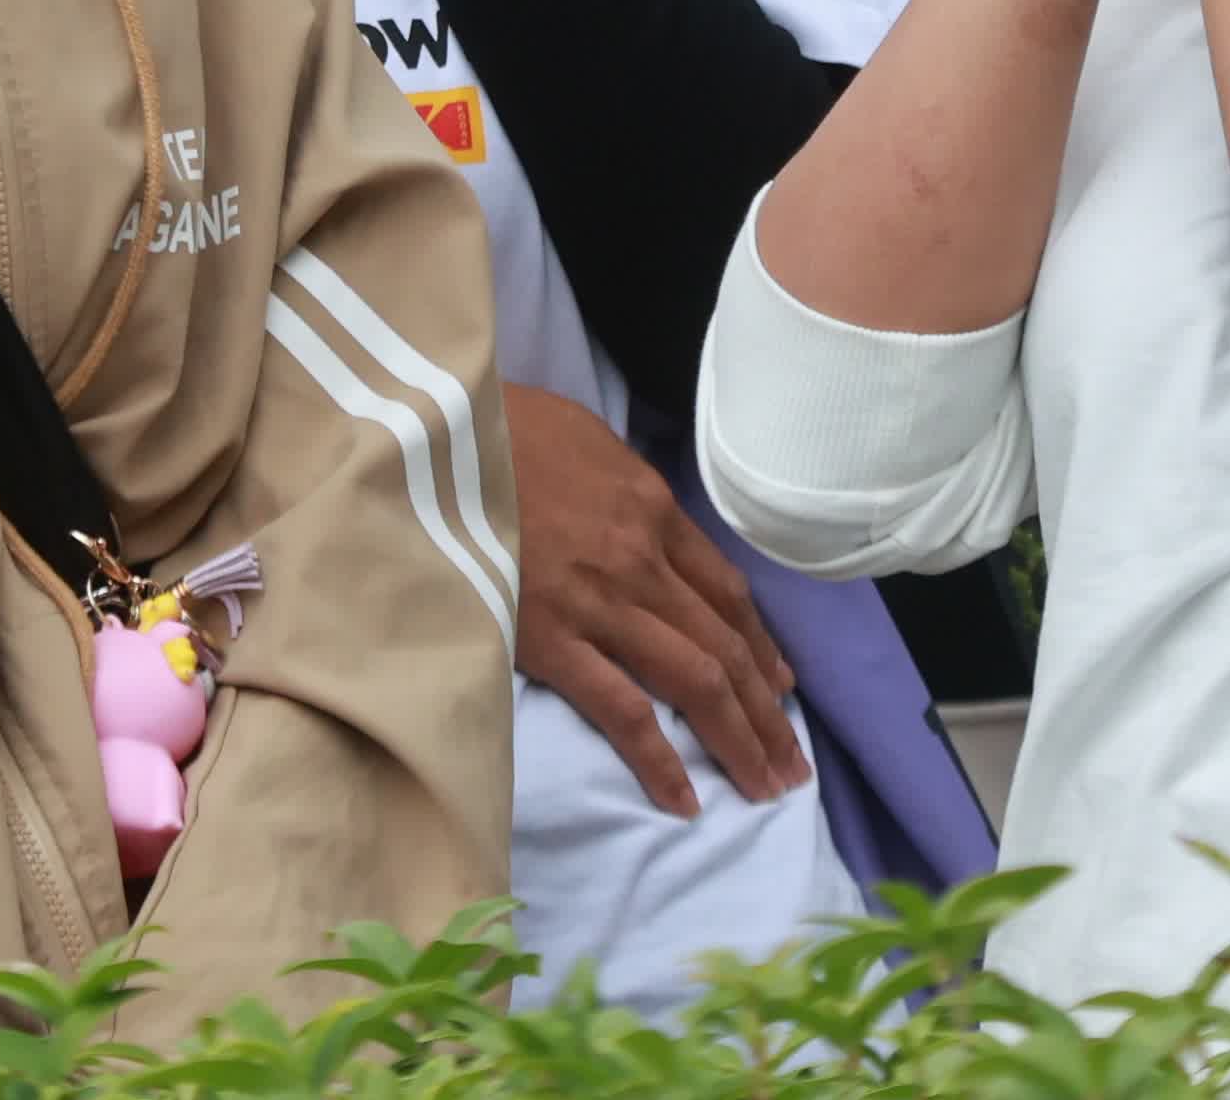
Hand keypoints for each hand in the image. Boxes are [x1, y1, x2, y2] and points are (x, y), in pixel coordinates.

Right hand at [502, 386, 806, 817]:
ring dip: (739, 738)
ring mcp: (603, 605)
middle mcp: (644, 561)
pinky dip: (659, 759)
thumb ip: (625, 490)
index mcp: (654, 508)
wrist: (436, 441)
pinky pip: (622, 711)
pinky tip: (685, 799)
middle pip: (725, 645)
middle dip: (767, 711)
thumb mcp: (586, 439)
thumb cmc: (501, 430)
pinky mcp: (553, 643)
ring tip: (767, 786)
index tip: (782, 687)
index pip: (726, 591)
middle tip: (794, 765)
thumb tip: (643, 523)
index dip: (761, 645)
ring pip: (695, 681)